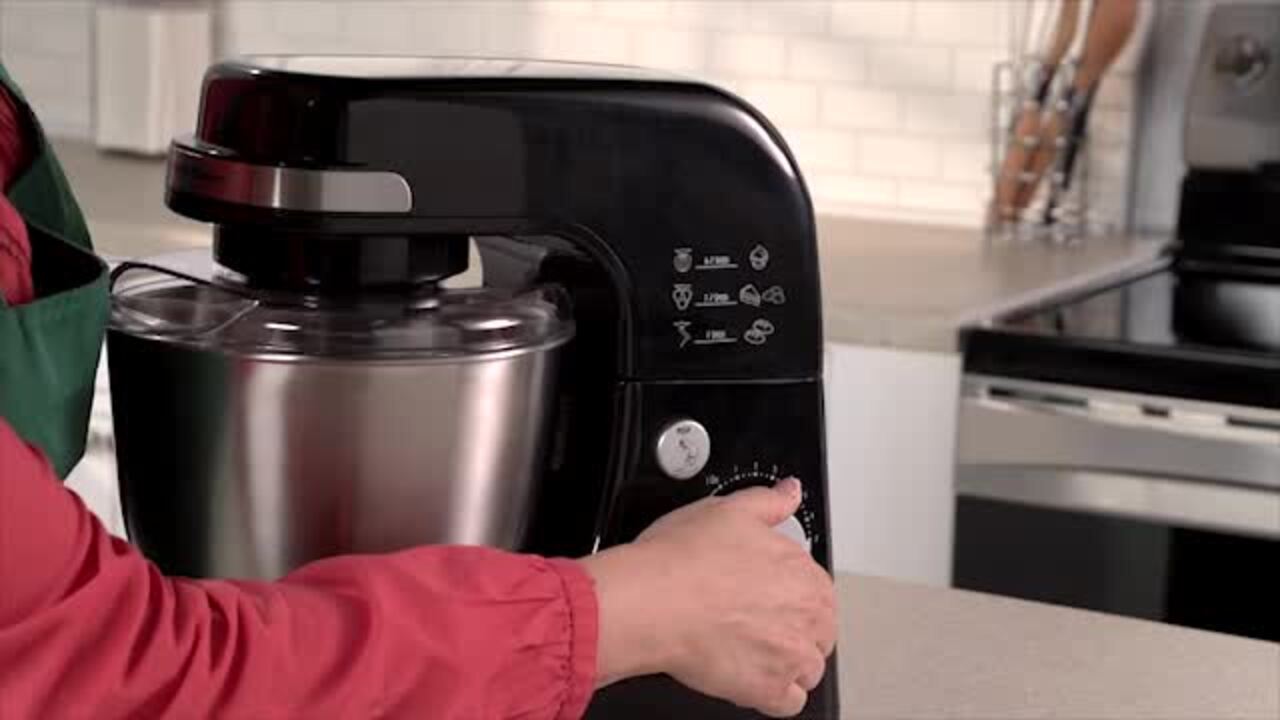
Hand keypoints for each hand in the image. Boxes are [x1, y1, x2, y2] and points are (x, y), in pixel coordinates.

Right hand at [579, 479, 835, 716]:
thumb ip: (768, 502)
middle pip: (819, 632)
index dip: (791, 594)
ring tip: (749, 651)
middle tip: (753, 622)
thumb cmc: (682, 558)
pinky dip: (773, 694)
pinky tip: (748, 677)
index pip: (819, 592)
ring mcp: (790, 657)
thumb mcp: (728, 510)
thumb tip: (790, 492)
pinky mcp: (768, 691)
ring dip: (786, 663)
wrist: (652, 601)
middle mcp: (807, 616)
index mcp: (803, 573)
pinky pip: (789, 703)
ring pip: (808, 669)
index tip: (766, 596)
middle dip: (793, 629)